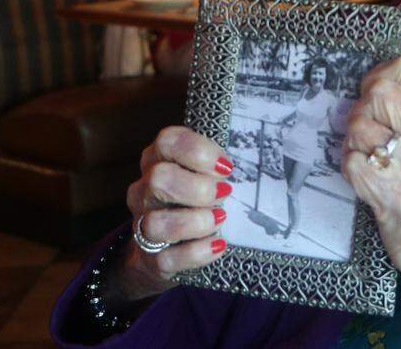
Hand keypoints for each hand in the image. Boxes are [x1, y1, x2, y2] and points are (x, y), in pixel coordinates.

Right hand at [113, 126, 233, 303]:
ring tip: (220, 218)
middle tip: (225, 194)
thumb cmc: (195, 202)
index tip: (226, 167)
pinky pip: (167, 258)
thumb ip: (219, 164)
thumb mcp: (204, 175)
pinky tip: (218, 245)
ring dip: (194, 222)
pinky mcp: (151, 259)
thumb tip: (256, 159)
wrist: (166, 252)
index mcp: (158, 161)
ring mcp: (143, 225)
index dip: (198, 151)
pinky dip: (197, 252)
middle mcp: (145, 190)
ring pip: (156, 222)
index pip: (167, 141)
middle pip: (159, 178)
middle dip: (197, 187)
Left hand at [342, 57, 400, 307]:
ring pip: (358, 126)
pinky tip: (367, 178)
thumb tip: (374, 79)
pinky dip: (350, 167)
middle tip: (369, 130)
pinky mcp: (392, 194)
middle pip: (376, 92)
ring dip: (354, 142)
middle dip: (362, 110)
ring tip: (371, 159)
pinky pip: (350, 160)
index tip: (376, 99)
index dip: (378, 79)